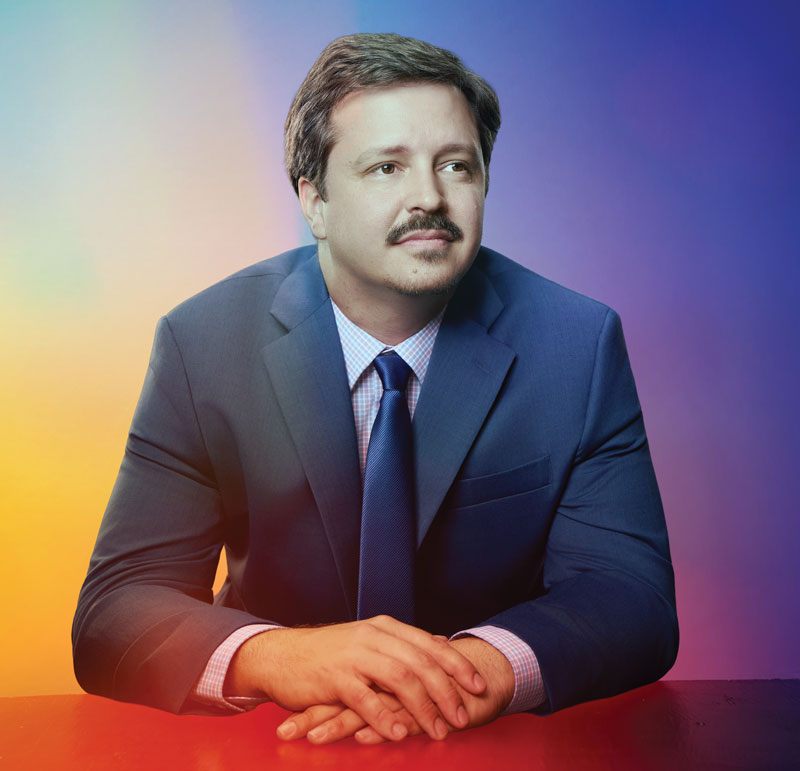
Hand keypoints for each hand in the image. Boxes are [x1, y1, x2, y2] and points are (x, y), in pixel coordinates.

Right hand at [225, 616, 485, 741]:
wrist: (281, 656)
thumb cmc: (329, 654)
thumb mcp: (369, 641)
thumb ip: (404, 644)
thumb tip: (441, 642)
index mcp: (385, 628)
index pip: (429, 644)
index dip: (457, 664)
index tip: (478, 685)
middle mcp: (373, 636)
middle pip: (420, 662)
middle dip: (446, 691)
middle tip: (462, 717)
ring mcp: (354, 654)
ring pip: (399, 678)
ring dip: (422, 708)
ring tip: (438, 731)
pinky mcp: (334, 676)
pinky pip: (365, 698)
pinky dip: (384, 717)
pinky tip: (398, 734)